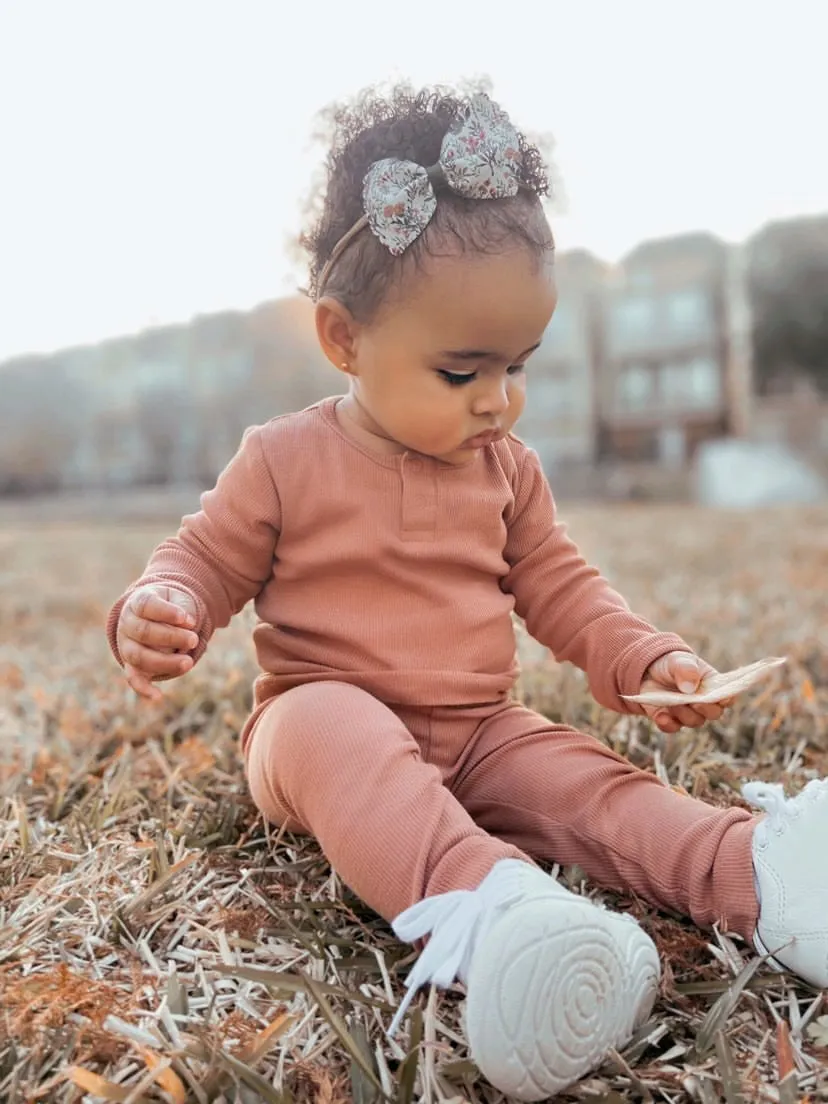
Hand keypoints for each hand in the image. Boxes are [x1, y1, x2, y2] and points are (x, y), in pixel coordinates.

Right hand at [116, 584, 199, 701]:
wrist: (160, 614)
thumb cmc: (171, 607)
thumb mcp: (178, 601)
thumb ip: (181, 612)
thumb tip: (187, 627)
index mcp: (137, 603)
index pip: (147, 605)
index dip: (167, 612)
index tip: (187, 619)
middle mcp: (127, 624)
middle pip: (144, 632)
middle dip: (171, 637)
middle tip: (194, 640)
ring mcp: (127, 645)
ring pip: (139, 656)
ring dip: (165, 662)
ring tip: (188, 662)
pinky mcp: (132, 665)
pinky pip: (133, 678)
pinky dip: (143, 688)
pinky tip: (157, 696)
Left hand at [639, 651, 730, 732]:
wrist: (648, 672)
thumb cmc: (671, 664)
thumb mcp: (678, 660)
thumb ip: (687, 669)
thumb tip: (690, 687)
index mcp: (712, 686)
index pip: (727, 696)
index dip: (727, 699)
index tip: (721, 699)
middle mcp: (703, 702)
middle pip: (714, 713)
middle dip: (705, 709)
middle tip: (695, 702)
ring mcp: (687, 713)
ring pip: (694, 721)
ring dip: (684, 714)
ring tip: (673, 702)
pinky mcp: (670, 719)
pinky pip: (672, 727)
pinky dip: (667, 723)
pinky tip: (661, 715)